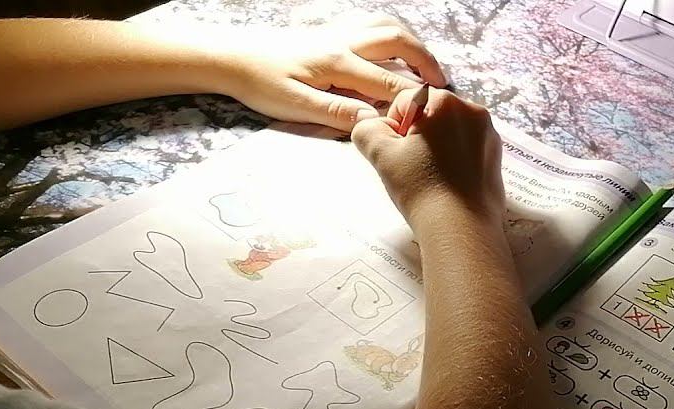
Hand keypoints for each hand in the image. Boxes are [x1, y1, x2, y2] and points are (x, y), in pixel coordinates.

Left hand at [218, 16, 446, 131]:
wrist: (232, 56)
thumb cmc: (261, 83)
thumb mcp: (295, 106)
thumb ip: (337, 113)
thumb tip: (373, 120)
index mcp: (337, 62)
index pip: (388, 82)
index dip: (413, 100)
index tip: (433, 115)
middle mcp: (343, 41)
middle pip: (397, 42)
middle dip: (424, 61)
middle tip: (441, 84)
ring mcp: (338, 32)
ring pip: (387, 26)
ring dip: (412, 43)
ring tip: (426, 65)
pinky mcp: (330, 31)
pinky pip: (372, 24)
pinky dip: (394, 34)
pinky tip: (396, 50)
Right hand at [351, 88, 505, 226]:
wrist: (461, 229)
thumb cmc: (422, 190)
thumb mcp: (381, 155)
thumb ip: (366, 129)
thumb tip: (372, 125)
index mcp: (445, 101)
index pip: (405, 102)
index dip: (394, 128)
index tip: (399, 154)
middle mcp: (472, 110)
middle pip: (430, 114)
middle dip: (417, 135)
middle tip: (413, 167)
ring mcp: (489, 133)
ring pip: (449, 131)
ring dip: (435, 147)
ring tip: (431, 177)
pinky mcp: (496, 155)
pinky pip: (467, 147)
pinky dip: (455, 158)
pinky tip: (448, 182)